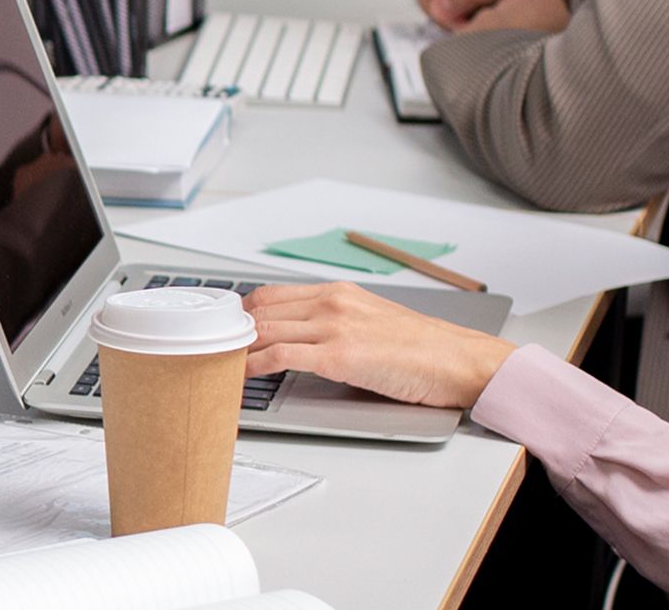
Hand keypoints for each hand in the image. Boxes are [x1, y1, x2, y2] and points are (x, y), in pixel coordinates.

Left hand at [241, 283, 520, 409]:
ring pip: (264, 330)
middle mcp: (331, 303)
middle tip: (209, 347)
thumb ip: (335, 324)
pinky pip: (279, 356)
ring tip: (215, 363)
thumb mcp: (371, 322)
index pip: (271, 295)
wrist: (459, 361)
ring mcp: (334, 327)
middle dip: (230, 330)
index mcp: (338, 293)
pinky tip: (240, 376)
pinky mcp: (339, 356)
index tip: (223, 328)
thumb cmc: (423, 349)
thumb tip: (299, 338)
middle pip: (260, 310)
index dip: (241, 313)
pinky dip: (253, 366)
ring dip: (235, 348)